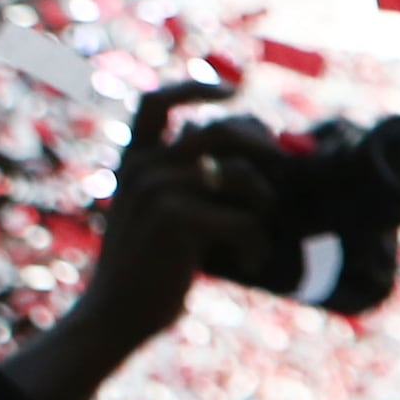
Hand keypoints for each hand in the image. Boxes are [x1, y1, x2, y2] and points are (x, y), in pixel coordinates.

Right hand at [0, 80, 278, 399]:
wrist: (119, 311)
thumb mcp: (167, 211)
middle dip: (260, 144)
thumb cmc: (155, 264)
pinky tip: (252, 261)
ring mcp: (156, 190)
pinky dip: (258, 242)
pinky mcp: (175, 219)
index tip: (236, 90)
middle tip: (280, 165)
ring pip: (239, 175)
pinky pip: (245, 219)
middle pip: (219, 131)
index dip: (196, 88)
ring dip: (264, 202)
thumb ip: (197, 176)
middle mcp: (141, 166)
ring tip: (259, 230)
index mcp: (134, 159)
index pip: (156, 101)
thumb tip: (262, 146)